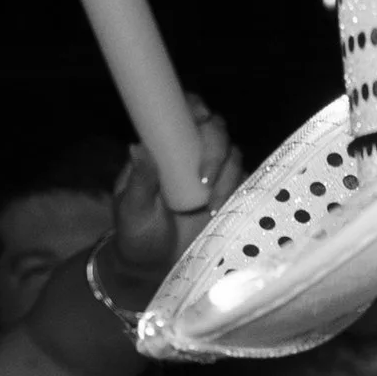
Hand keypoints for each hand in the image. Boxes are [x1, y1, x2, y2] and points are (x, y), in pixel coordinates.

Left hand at [97, 98, 244, 300]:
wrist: (154, 268)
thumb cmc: (137, 233)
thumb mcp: (132, 210)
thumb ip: (138, 181)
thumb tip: (138, 147)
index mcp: (165, 146)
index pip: (184, 112)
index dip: (195, 107)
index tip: (198, 120)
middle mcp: (192, 153)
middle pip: (215, 129)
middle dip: (214, 147)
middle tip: (204, 178)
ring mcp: (214, 174)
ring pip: (233, 155)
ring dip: (225, 174)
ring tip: (209, 204)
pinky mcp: (230, 196)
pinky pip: (244, 182)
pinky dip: (237, 191)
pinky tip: (220, 209)